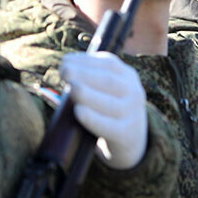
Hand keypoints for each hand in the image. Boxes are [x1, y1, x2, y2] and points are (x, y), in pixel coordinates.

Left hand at [60, 51, 146, 169]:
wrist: (132, 137)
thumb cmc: (109, 108)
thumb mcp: (108, 88)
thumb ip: (91, 78)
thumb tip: (65, 68)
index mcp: (128, 76)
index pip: (110, 64)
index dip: (87, 61)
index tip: (65, 60)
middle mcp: (133, 92)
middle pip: (110, 81)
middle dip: (84, 74)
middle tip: (64, 71)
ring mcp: (131, 114)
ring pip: (110, 103)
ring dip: (88, 94)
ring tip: (71, 88)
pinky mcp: (126, 134)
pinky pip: (108, 127)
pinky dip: (92, 118)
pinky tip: (78, 111)